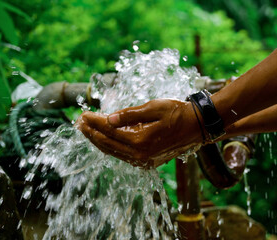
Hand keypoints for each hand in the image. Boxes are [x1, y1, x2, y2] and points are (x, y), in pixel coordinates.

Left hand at [75, 99, 202, 167]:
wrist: (197, 126)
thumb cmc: (177, 113)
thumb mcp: (153, 107)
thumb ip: (129, 114)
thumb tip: (109, 118)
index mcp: (141, 140)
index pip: (109, 131)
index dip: (94, 122)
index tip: (84, 114)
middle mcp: (141, 154)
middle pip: (107, 144)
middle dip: (91, 133)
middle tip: (79, 122)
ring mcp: (144, 160)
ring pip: (114, 152)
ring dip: (98, 141)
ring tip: (86, 131)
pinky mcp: (148, 161)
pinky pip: (123, 156)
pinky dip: (111, 147)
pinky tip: (104, 140)